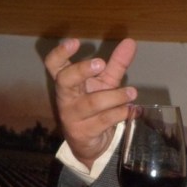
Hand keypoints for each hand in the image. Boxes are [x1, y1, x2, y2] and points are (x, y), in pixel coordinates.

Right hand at [44, 37, 137, 167]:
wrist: (92, 144)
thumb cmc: (96, 107)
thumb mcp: (106, 83)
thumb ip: (116, 64)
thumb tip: (130, 42)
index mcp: (67, 82)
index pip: (54, 65)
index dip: (60, 53)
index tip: (74, 42)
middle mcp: (65, 97)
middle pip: (64, 80)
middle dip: (81, 70)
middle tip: (101, 63)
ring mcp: (72, 116)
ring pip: (91, 103)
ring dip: (115, 96)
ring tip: (132, 92)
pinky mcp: (82, 133)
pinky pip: (103, 120)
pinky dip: (120, 113)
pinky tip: (131, 110)